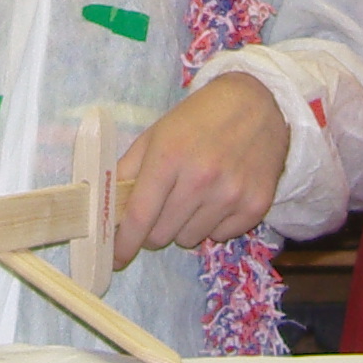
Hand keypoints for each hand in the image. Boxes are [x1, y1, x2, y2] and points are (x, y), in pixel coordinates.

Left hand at [114, 74, 290, 266]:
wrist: (256, 103)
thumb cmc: (198, 119)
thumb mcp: (155, 134)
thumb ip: (127, 171)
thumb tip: (105, 208)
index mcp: (169, 157)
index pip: (140, 216)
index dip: (124, 243)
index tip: (114, 259)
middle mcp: (201, 178)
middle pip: (162, 235)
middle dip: (153, 229)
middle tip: (161, 209)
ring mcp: (231, 194)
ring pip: (190, 239)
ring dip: (184, 226)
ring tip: (194, 196)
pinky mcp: (256, 205)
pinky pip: (221, 237)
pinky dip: (214, 224)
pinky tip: (219, 197)